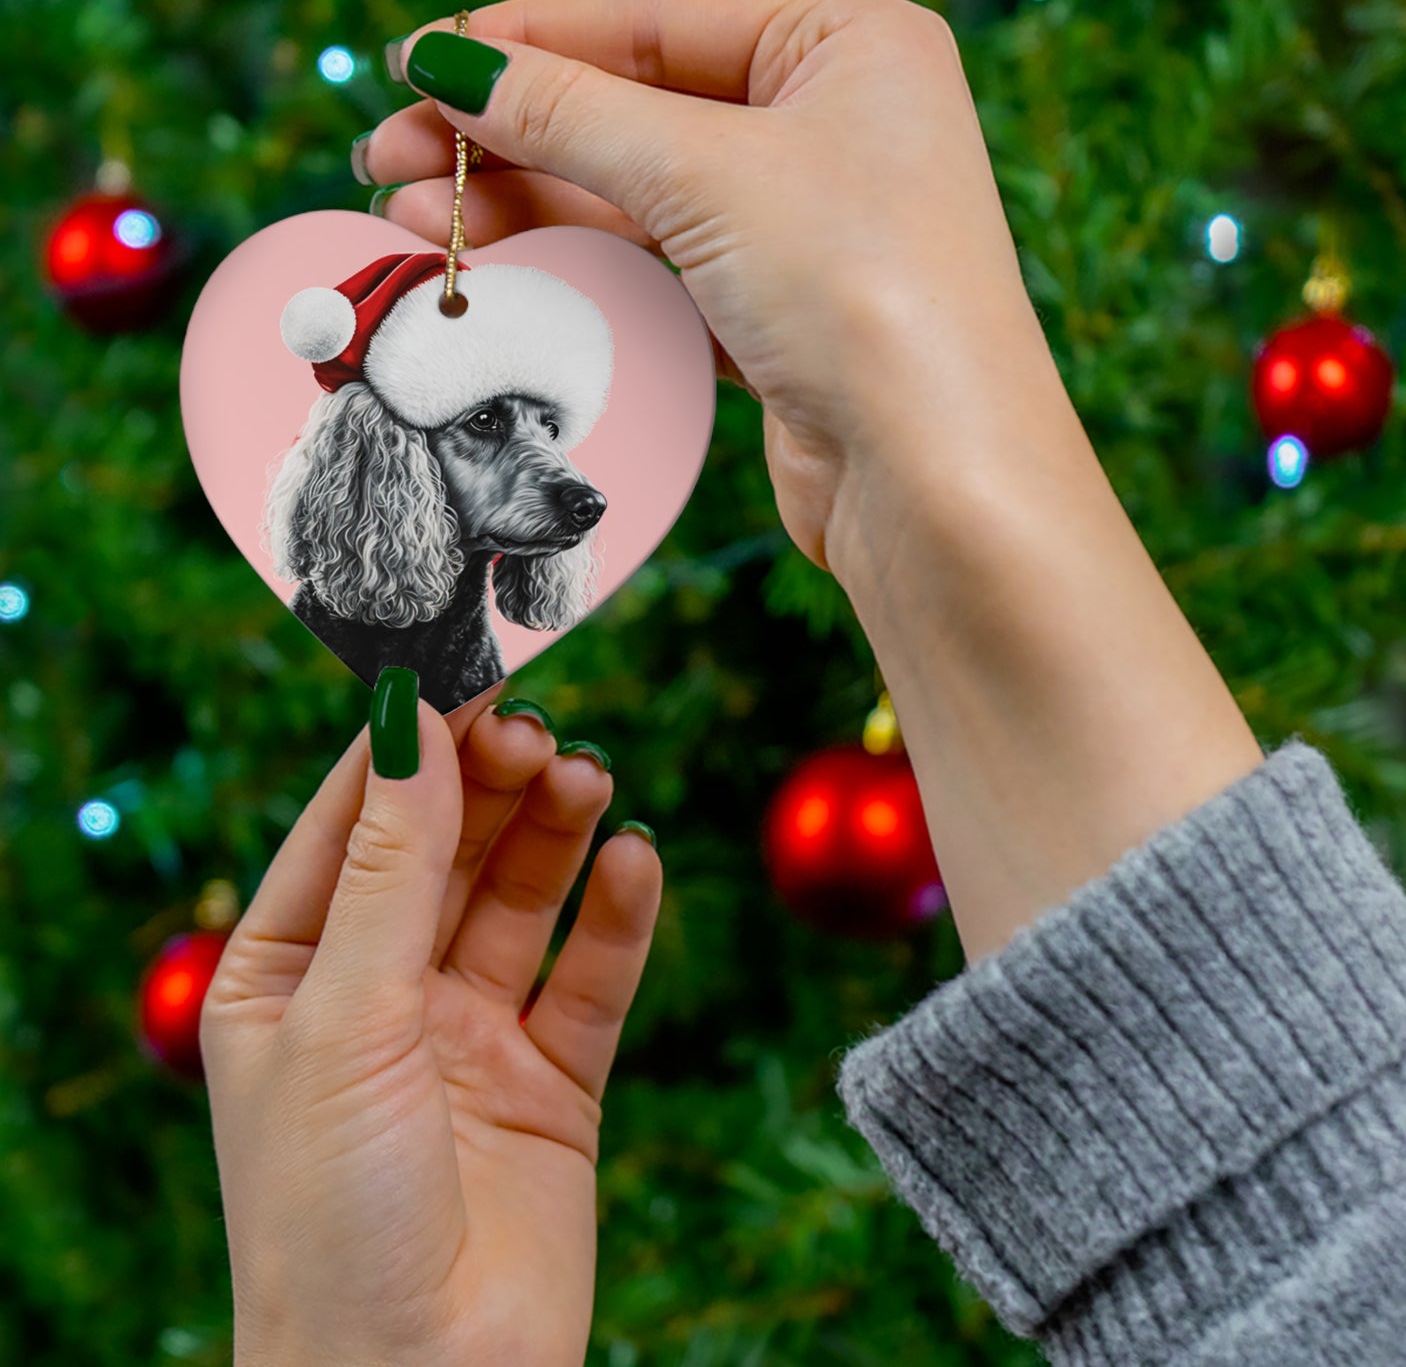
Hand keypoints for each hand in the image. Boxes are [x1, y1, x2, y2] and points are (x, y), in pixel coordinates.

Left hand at [201, 686, 660, 1366]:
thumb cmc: (331, 1215)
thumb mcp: (346, 1017)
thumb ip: (390, 867)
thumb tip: (407, 721)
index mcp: (289, 975)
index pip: (351, 824)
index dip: (408, 746)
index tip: (464, 671)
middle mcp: (380, 995)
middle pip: (447, 850)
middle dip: (490, 786)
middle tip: (539, 731)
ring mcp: (469, 1035)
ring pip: (521, 900)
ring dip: (555, 834)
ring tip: (589, 779)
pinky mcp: (552, 1081)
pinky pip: (591, 977)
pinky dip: (617, 917)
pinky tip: (635, 862)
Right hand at [361, 0, 1262, 963]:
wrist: (936, 481)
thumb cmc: (863, 294)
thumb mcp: (706, 174)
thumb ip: (570, 114)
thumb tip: (449, 65)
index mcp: (848, 46)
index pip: (655, 20)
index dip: (527, 42)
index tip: (419, 66)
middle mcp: (834, 126)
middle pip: (637, 109)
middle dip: (510, 135)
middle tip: (390, 158)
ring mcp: (808, 227)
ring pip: (640, 196)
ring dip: (529, 204)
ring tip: (414, 217)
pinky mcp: (780, 315)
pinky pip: (660, 268)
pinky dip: (581, 266)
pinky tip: (498, 266)